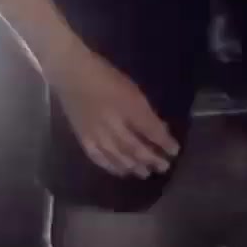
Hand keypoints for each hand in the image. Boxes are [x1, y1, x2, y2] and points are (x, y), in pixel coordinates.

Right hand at [49, 49, 179, 178]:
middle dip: (152, 159)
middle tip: (164, 167)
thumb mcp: (131, 88)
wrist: (71, 73)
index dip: (165, 143)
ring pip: (119, 156)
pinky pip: (99, 157)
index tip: (175, 151)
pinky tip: (120, 171)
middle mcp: (114, 123)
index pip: (152, 130)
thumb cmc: (105, 75)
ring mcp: (97, 133)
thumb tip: (157, 129)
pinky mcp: (83, 137)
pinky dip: (111, 166)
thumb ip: (143, 110)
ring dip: (134, 166)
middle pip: (136, 147)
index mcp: (129, 106)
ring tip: (145, 173)